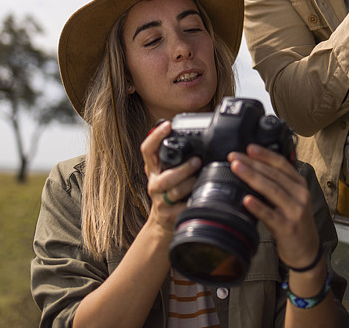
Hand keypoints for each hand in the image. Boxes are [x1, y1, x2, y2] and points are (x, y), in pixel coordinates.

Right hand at [140, 121, 200, 235]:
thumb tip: (196, 136)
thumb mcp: (169, 171)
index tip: (167, 125)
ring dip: (190, 184)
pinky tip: (198, 198)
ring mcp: (160, 200)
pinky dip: (191, 203)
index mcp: (153, 169)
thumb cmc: (170, 191)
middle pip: (164, 176)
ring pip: (174, 192)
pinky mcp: (168, 215)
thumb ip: (177, 157)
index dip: (155, 137)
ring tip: (201, 179)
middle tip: (197, 161)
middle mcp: (154, 183)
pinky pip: (182, 208)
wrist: (162, 222)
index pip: (147, 150)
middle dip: (182, 169)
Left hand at [228, 146, 319, 268]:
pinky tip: (246, 200)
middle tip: (234, 157)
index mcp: (299, 184)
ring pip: (272, 190)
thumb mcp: (291, 198)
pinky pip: (270, 215)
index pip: (282, 164)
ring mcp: (295, 211)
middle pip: (274, 175)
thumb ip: (277, 184)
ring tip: (236, 169)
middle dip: (252, 163)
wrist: (306, 250)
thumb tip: (251, 167)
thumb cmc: (294, 221)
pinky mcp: (288, 227)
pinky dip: (258, 206)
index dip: (265, 154)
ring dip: (252, 177)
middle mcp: (300, 195)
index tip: (248, 148)